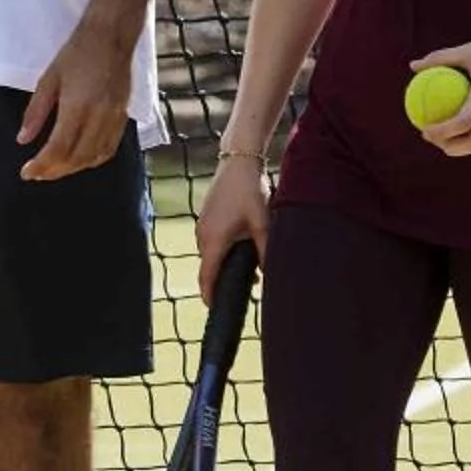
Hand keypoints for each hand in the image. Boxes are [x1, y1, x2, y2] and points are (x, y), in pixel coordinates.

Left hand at [19, 21, 132, 181]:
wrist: (110, 37)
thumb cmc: (76, 54)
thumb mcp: (48, 79)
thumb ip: (35, 112)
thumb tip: (22, 139)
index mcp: (77, 107)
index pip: (58, 148)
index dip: (41, 165)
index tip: (26, 173)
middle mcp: (98, 117)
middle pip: (76, 158)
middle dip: (54, 171)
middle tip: (37, 174)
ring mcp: (114, 118)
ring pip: (94, 157)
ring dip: (73, 169)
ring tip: (54, 169)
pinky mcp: (124, 117)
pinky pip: (109, 148)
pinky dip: (92, 160)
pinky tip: (79, 161)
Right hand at [195, 153, 267, 299]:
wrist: (238, 160)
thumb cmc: (250, 191)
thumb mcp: (262, 224)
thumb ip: (265, 251)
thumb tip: (269, 275)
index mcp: (214, 241)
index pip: (207, 277)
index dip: (210, 296)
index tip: (216, 310)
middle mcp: (202, 235)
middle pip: (208, 267)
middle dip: (220, 281)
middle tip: (238, 293)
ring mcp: (202, 224)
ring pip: (210, 254)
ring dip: (223, 264)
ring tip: (245, 271)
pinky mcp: (205, 216)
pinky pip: (210, 241)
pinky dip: (221, 250)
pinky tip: (240, 247)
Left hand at [408, 26, 470, 157]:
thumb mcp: (468, 50)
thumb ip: (440, 58)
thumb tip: (413, 65)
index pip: (463, 123)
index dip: (442, 132)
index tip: (423, 129)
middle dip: (450, 147)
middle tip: (428, 137)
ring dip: (458, 145)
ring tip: (436, 135)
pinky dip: (466, 133)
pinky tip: (449, 123)